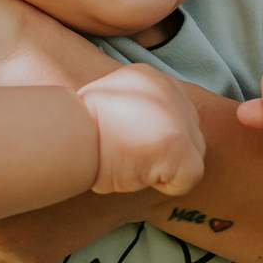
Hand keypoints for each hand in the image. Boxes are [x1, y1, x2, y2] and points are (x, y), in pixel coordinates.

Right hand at [78, 65, 205, 194]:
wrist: (70, 136)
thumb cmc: (78, 129)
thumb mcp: (107, 103)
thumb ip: (134, 110)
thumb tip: (148, 135)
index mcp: (150, 77)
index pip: (173, 112)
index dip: (156, 135)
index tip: (128, 143)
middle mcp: (171, 89)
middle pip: (189, 132)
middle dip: (166, 151)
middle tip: (130, 156)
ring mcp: (178, 116)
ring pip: (192, 154)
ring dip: (165, 166)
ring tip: (132, 162)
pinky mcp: (180, 145)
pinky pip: (189, 177)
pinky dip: (168, 185)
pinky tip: (140, 174)